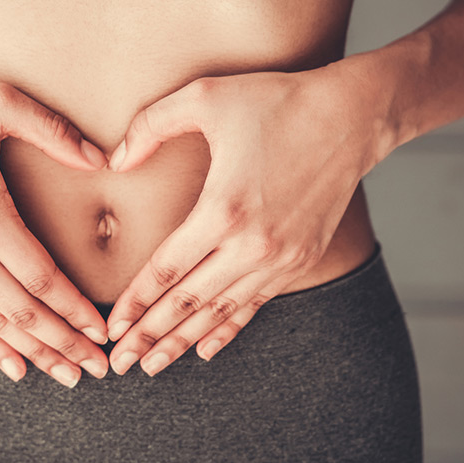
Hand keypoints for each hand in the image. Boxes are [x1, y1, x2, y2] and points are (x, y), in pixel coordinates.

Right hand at [0, 71, 111, 386]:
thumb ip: (54, 130)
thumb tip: (103, 160)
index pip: (40, 278)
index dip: (75, 310)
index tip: (103, 331)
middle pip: (21, 311)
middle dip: (64, 344)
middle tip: (99, 369)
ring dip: (34, 351)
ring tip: (68, 374)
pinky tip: (16, 367)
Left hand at [102, 62, 392, 375]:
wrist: (352, 117)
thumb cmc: (275, 101)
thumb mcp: (204, 96)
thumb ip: (150, 125)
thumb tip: (114, 161)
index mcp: (224, 208)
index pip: (167, 269)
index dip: (136, 302)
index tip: (111, 327)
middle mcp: (253, 244)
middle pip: (189, 302)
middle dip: (150, 336)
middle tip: (118, 364)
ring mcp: (281, 257)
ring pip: (221, 311)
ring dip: (184, 341)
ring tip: (152, 366)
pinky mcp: (300, 259)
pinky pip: (256, 304)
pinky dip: (228, 329)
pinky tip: (206, 350)